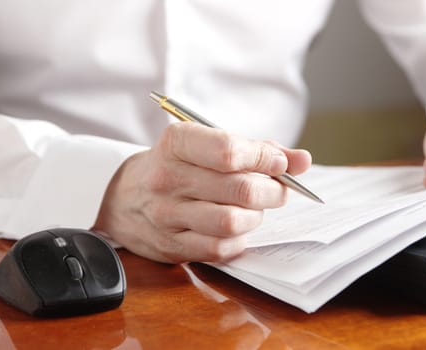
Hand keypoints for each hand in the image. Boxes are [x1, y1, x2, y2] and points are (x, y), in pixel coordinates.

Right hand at [92, 122, 310, 262]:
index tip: (280, 162)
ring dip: (256, 216)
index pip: (230, 151)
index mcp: (176, 143)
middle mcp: (167, 178)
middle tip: (278, 190)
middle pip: (239, 189)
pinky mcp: (170, 245)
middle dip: (272, 191)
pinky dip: (239, 238)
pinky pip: (219, 248)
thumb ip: (256, 148)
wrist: (124, 195)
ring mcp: (166, 215)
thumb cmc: (177, 165)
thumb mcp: (206, 144)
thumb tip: (302, 160)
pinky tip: (237, 227)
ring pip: (232, 222)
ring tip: (255, 209)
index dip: (265, 158)